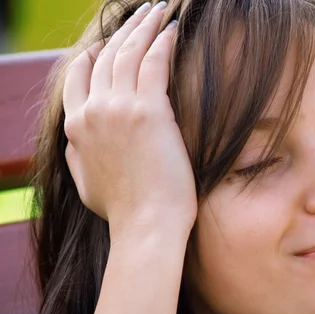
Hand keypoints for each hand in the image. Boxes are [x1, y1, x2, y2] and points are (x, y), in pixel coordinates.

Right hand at [63, 2, 196, 238]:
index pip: (79, 76)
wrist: (146, 226)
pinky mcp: (150, 111)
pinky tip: (173, 29)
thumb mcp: (85, 183)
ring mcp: (120, 109)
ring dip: (145, 26)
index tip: (107, 43)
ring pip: (129, 53)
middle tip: (142, 13)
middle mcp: (93, 111)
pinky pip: (155, 63)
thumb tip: (77, 140)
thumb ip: (78, 155)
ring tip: (159, 10)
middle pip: (106, 57)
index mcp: (76, 127)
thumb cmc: (124, 211)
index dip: (94, 54)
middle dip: (125, 30)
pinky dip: (163, 41)